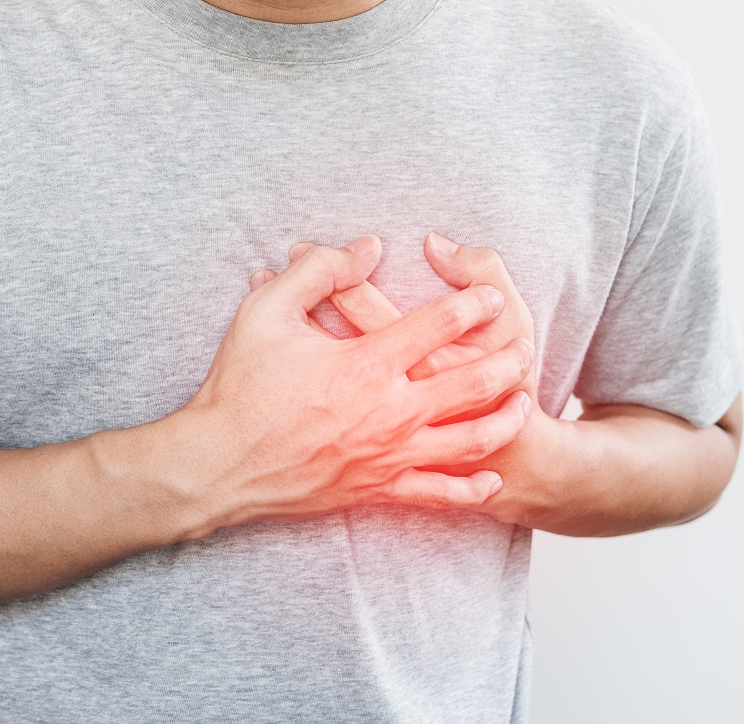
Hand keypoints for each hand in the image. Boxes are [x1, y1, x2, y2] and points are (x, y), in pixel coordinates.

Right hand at [174, 234, 534, 533]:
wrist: (218, 465)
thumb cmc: (238, 387)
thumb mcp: (266, 311)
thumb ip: (319, 270)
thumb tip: (366, 248)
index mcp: (368, 363)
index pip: (441, 324)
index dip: (474, 303)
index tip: (489, 295)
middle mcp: (390, 411)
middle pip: (474, 383)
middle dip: (509, 362)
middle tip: (525, 347)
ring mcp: (388, 456)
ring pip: (470, 440)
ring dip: (505, 419)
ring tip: (524, 403)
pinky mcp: (377, 490)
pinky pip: (439, 495)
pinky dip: (471, 488)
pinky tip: (491, 476)